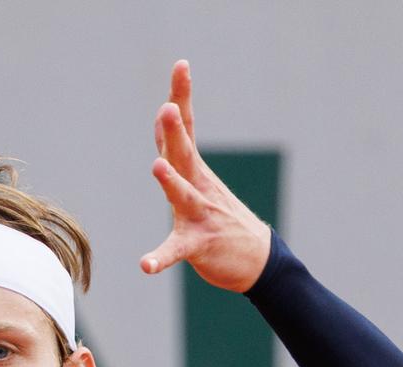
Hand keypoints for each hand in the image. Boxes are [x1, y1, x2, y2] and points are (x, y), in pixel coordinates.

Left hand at [140, 60, 272, 292]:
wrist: (256, 260)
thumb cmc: (218, 216)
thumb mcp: (195, 178)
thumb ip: (176, 149)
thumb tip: (162, 114)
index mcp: (194, 170)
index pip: (185, 129)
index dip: (181, 98)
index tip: (182, 66)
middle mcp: (198, 187)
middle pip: (184, 154)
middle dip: (175, 131)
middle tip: (167, 107)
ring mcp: (200, 216)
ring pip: (183, 196)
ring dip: (171, 182)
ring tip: (157, 166)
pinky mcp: (198, 245)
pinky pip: (176, 251)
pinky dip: (161, 258)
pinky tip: (146, 265)